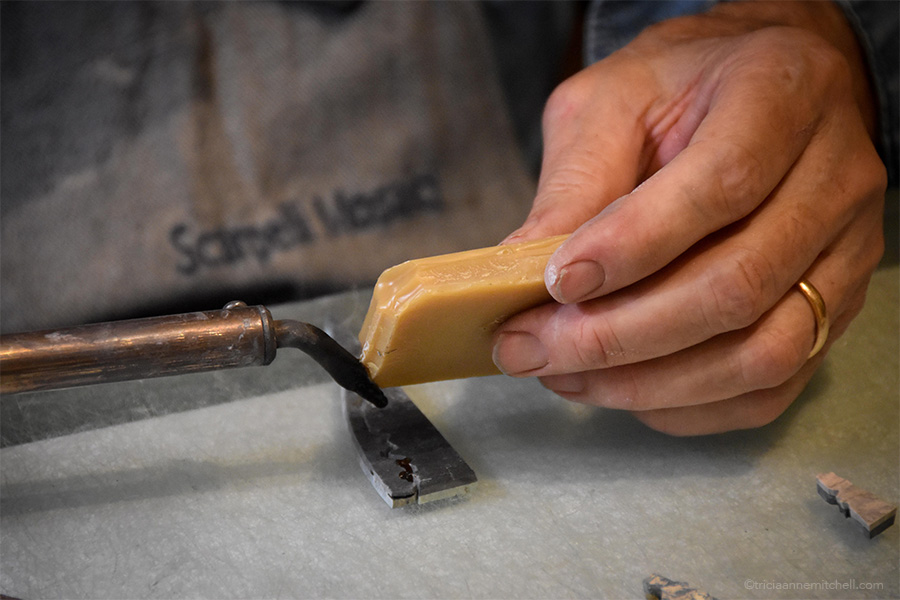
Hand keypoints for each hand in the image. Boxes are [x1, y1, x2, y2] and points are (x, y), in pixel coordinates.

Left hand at [493, 2, 886, 434]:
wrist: (758, 89)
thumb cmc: (681, 88)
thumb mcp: (610, 103)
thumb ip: (575, 183)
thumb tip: (516, 270)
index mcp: (779, 94)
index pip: (719, 186)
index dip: (633, 247)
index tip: (556, 284)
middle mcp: (833, 178)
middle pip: (737, 285)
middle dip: (617, 334)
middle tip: (530, 348)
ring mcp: (845, 253)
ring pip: (761, 353)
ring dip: (648, 383)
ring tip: (565, 375)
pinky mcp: (833, 310)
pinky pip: (770, 388)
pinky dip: (687, 407)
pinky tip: (621, 390)